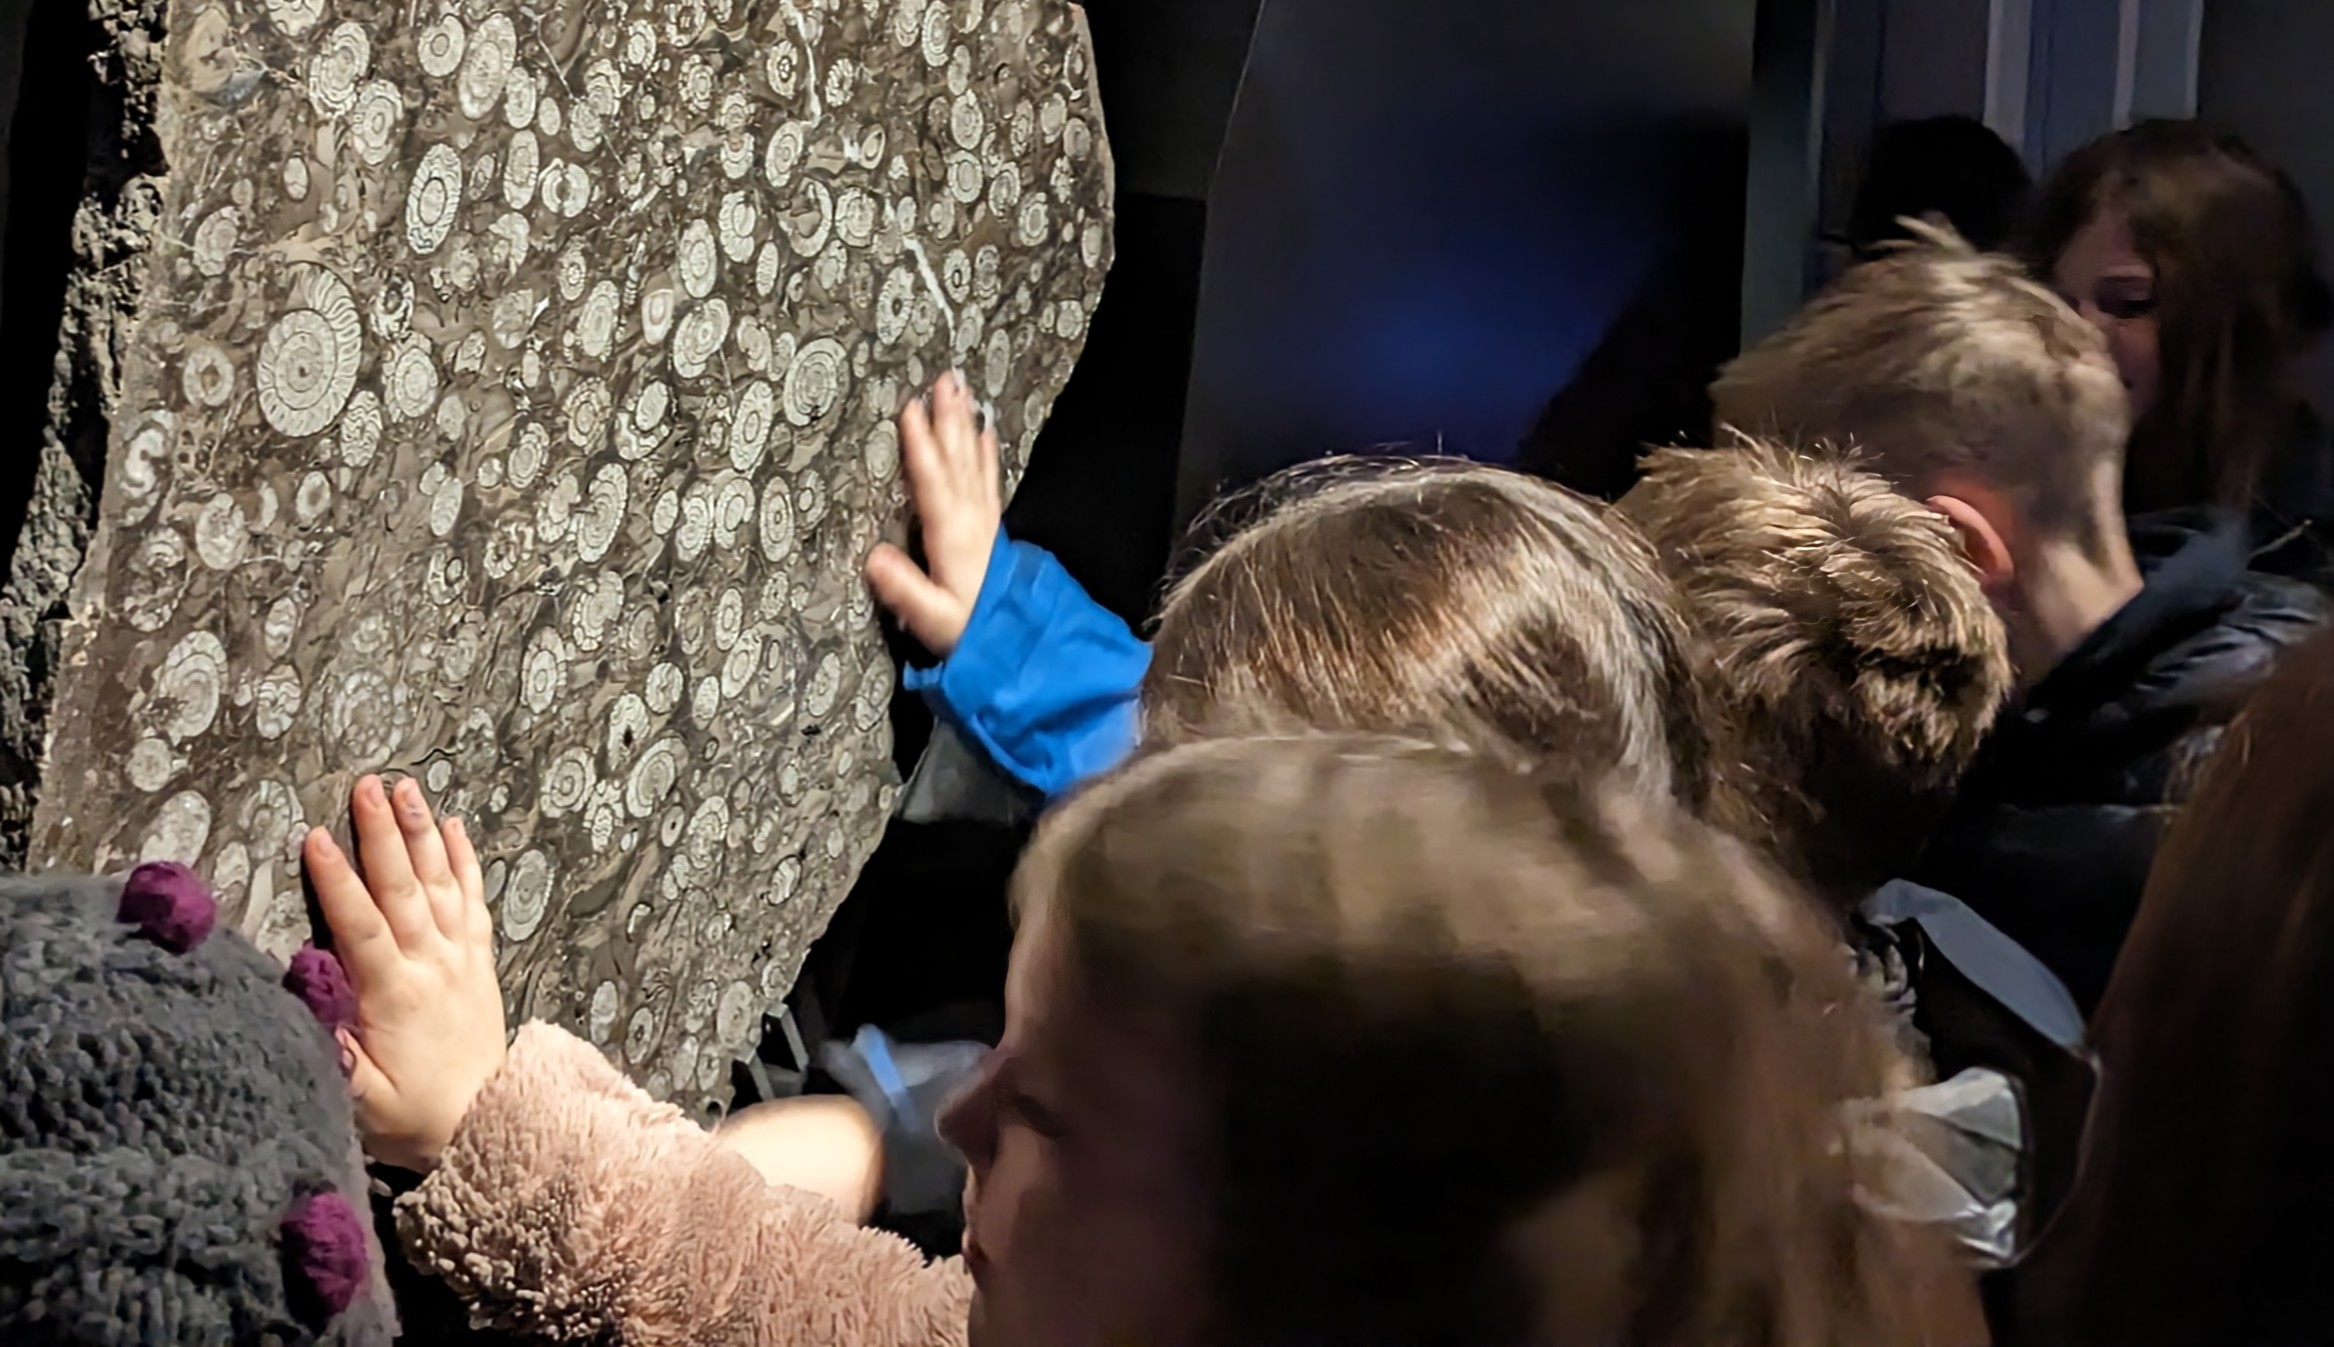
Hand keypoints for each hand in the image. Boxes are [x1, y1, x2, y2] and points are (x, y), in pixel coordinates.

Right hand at [304, 775, 505, 1172]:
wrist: (486, 1123)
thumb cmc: (412, 1116)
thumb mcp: (360, 1099)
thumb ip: (333, 1052)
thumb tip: (301, 1001)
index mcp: (395, 995)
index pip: (360, 925)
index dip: (337, 880)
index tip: (315, 837)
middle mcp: (431, 966)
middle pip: (403, 888)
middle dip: (382, 834)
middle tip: (367, 785)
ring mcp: (460, 959)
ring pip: (440, 884)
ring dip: (422, 834)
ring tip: (407, 788)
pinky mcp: (479, 962)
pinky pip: (474, 902)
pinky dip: (465, 862)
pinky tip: (455, 827)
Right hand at [866, 370, 1000, 656]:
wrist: (1017, 647)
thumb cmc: (969, 635)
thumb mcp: (933, 620)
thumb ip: (904, 590)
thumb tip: (873, 556)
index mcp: (952, 539)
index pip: (933, 485)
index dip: (921, 447)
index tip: (910, 409)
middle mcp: (971, 522)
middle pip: (958, 462)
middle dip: (949, 420)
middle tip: (945, 379)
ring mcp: (985, 523)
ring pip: (974, 464)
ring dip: (967, 428)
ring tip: (962, 393)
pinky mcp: (992, 529)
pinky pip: (989, 481)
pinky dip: (987, 454)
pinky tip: (986, 433)